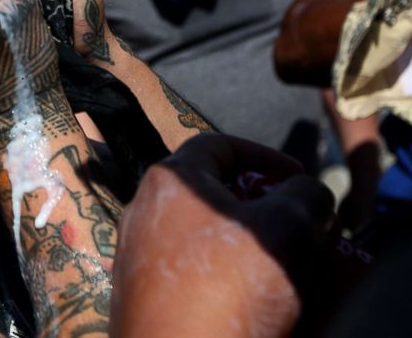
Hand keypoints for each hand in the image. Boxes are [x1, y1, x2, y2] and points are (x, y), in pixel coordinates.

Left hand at [111, 134, 334, 337]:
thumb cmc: (228, 286)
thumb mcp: (287, 228)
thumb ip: (305, 196)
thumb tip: (306, 192)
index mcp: (170, 178)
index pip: (219, 144)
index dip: (266, 155)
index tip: (299, 178)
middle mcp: (143, 208)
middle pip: (210, 190)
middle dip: (260, 205)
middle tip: (298, 227)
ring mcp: (136, 251)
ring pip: (201, 232)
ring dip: (245, 242)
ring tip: (283, 267)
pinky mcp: (140, 292)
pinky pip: (189, 268)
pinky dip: (223, 272)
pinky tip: (253, 297)